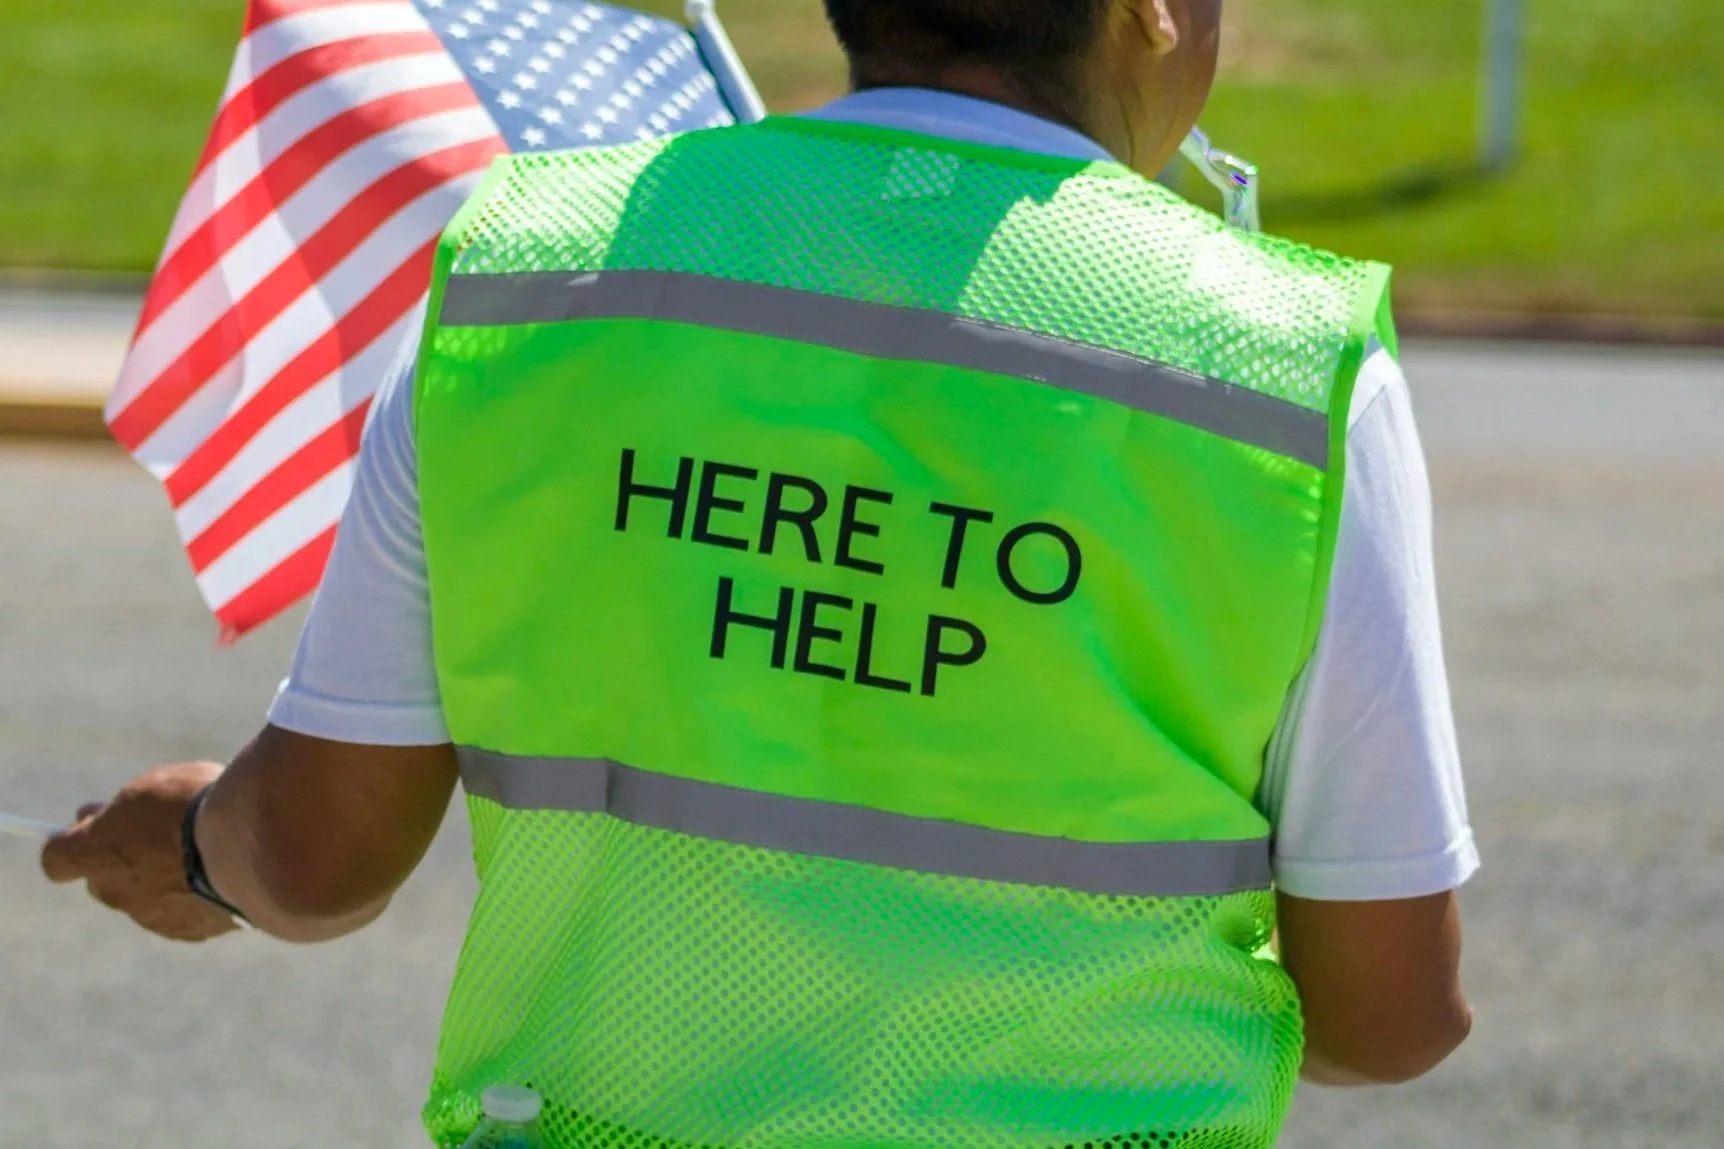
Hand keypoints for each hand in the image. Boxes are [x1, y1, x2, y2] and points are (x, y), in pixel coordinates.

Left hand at [41, 762, 241, 942]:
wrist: (251, 846)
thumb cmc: (197, 805)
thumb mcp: (151, 788)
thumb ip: (120, 809)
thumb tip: (96, 816)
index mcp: (93, 852)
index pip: (56, 859)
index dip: (74, 842)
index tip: (95, 823)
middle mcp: (113, 891)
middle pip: (104, 880)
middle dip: (125, 862)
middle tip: (159, 834)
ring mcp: (151, 917)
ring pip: (147, 899)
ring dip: (165, 880)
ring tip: (206, 853)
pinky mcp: (190, 932)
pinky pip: (184, 912)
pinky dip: (196, 896)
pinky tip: (224, 873)